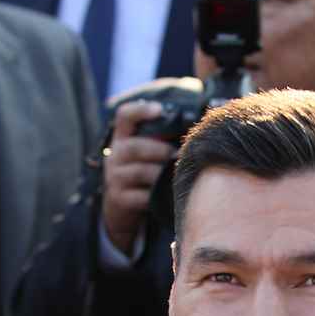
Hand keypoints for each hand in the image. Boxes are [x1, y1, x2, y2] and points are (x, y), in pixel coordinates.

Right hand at [102, 101, 176, 253]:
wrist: (123, 206)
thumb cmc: (145, 172)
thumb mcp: (148, 152)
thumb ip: (164, 138)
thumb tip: (199, 123)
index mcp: (123, 137)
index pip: (125, 116)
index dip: (140, 110)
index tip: (160, 109)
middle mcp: (115, 155)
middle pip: (133, 147)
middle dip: (159, 150)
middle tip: (179, 154)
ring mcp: (114, 177)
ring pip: (139, 172)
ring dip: (161, 172)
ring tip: (177, 173)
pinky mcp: (119, 198)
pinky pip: (141, 196)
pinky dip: (157, 195)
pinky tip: (169, 193)